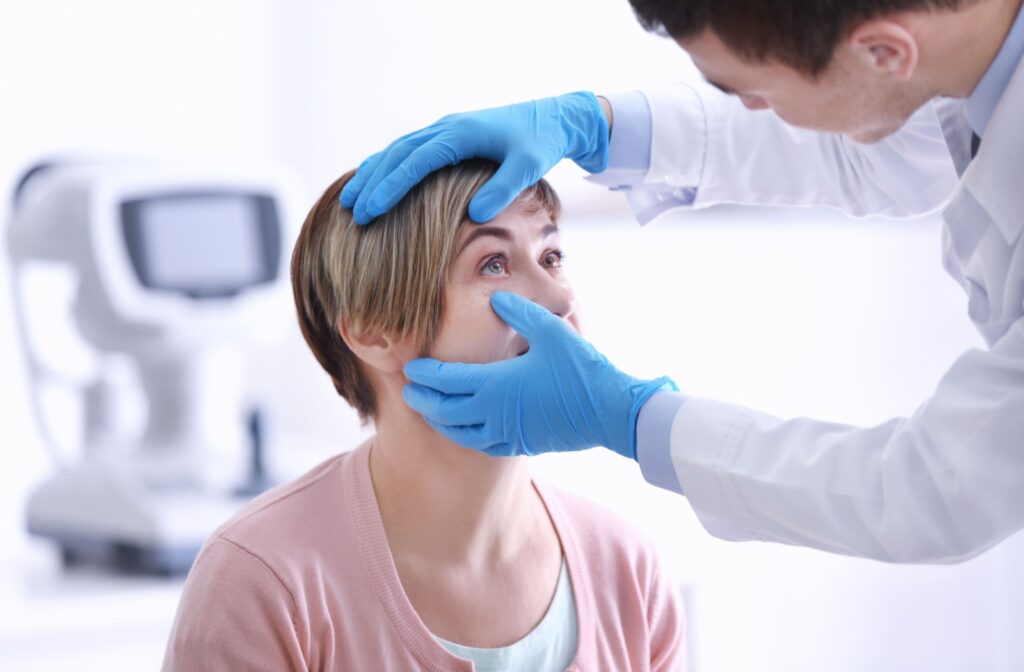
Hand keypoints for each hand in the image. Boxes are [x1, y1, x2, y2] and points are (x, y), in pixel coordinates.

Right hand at [340, 92, 609, 224]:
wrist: (553, 118)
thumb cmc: (541, 143)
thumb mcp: (527, 167)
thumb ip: (501, 189)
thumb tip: (475, 216)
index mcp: (460, 133)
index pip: (416, 161)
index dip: (391, 186)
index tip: (372, 209)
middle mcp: (447, 128)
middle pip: (398, 154)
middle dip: (373, 182)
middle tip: (352, 211)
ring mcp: (446, 130)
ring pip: (398, 150)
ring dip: (374, 173)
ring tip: (351, 199)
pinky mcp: (449, 137)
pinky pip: (410, 150)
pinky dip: (388, 165)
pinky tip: (375, 181)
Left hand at [402, 292, 674, 459]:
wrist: (610, 412)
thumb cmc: (581, 370)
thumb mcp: (551, 331)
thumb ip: (519, 312)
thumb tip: (495, 296)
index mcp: (497, 384)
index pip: (447, 381)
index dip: (425, 375)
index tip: (411, 367)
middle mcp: (495, 413)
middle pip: (445, 410)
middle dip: (423, 400)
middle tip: (409, 390)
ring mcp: (508, 432)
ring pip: (460, 433)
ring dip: (440, 421)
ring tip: (431, 411)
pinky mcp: (522, 444)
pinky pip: (483, 444)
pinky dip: (466, 435)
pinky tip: (466, 429)